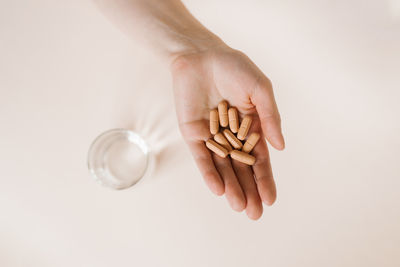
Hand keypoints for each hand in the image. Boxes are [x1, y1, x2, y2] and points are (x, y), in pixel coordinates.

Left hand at [171, 44, 284, 219]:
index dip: (265, 179)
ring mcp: (213, 137)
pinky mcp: (194, 135)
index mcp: (251, 127)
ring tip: (239, 206)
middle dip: (249, 190)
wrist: (202, 56)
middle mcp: (232, 137)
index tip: (271, 199)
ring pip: (222, 167)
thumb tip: (281, 147)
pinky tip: (218, 190)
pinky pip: (202, 157)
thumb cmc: (234, 68)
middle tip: (255, 214)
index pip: (259, 159)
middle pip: (241, 169)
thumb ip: (270, 117)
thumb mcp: (260, 90)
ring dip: (231, 187)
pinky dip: (209, 173)